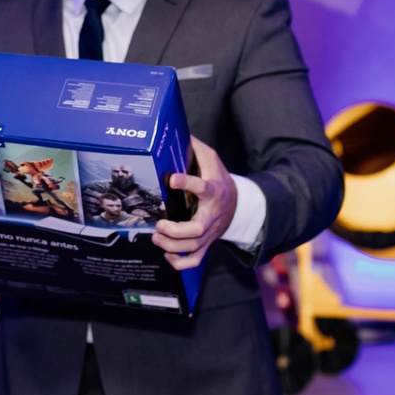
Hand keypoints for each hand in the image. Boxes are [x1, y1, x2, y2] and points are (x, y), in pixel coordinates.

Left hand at [152, 135, 237, 270]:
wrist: (238, 205)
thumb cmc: (219, 180)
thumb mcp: (212, 160)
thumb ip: (196, 149)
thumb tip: (176, 132)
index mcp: (213, 191)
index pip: (203, 187)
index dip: (188, 183)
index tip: (172, 178)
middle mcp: (212, 215)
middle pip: (198, 229)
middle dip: (176, 230)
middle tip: (160, 224)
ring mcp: (210, 233)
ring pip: (193, 247)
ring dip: (172, 246)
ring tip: (156, 236)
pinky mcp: (206, 244)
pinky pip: (195, 260)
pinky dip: (180, 263)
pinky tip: (166, 254)